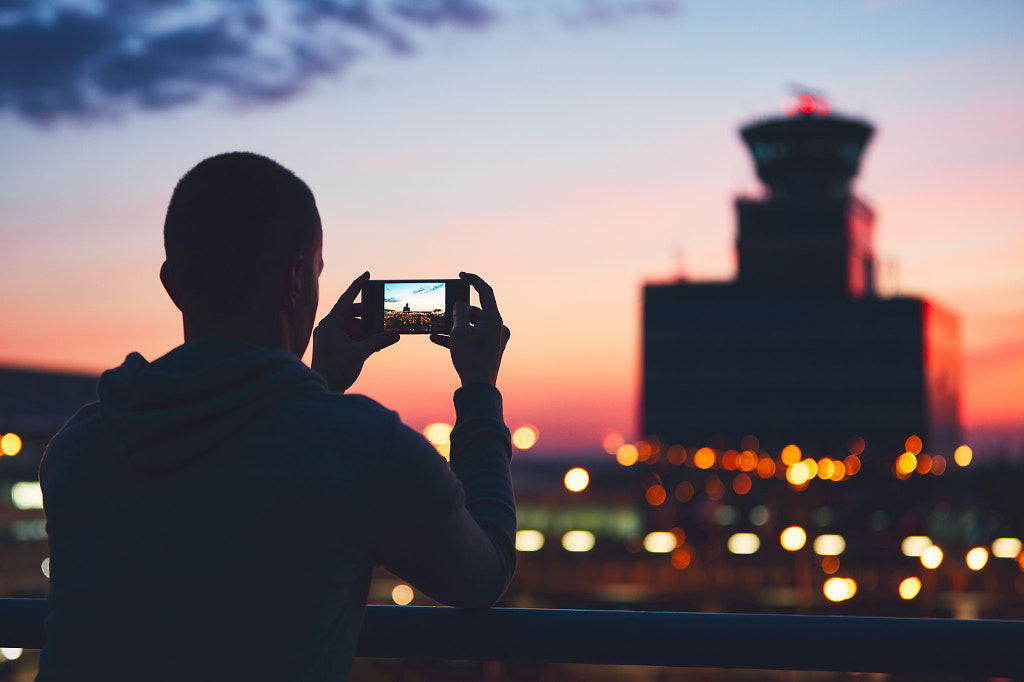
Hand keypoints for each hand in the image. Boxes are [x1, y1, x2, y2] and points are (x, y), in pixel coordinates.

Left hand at [312, 272, 399, 392]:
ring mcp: (329, 336)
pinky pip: (348, 335)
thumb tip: (395, 334)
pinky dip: (360, 337)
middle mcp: (327, 327)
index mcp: (330, 323)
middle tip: (381, 317)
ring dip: (365, 329)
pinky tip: (373, 343)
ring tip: (380, 335)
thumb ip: (378, 341)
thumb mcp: (360, 353)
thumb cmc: (336, 371)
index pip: (346, 299)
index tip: (368, 274)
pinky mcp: (331, 346)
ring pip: (350, 325)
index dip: (357, 286)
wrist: (323, 390)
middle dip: (367, 315)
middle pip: (350, 313)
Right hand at [430, 272, 509, 386]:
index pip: (485, 292)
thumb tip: (460, 304)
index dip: (473, 280)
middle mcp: (498, 327)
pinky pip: (473, 337)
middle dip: (457, 312)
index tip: (461, 275)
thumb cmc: (470, 360)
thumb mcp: (459, 333)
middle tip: (442, 314)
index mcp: (494, 319)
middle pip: (476, 311)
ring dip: (454, 326)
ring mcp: (495, 339)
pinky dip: (458, 337)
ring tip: (435, 328)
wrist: (479, 389)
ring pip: (472, 325)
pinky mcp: (489, 350)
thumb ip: (459, 314)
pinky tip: (437, 339)